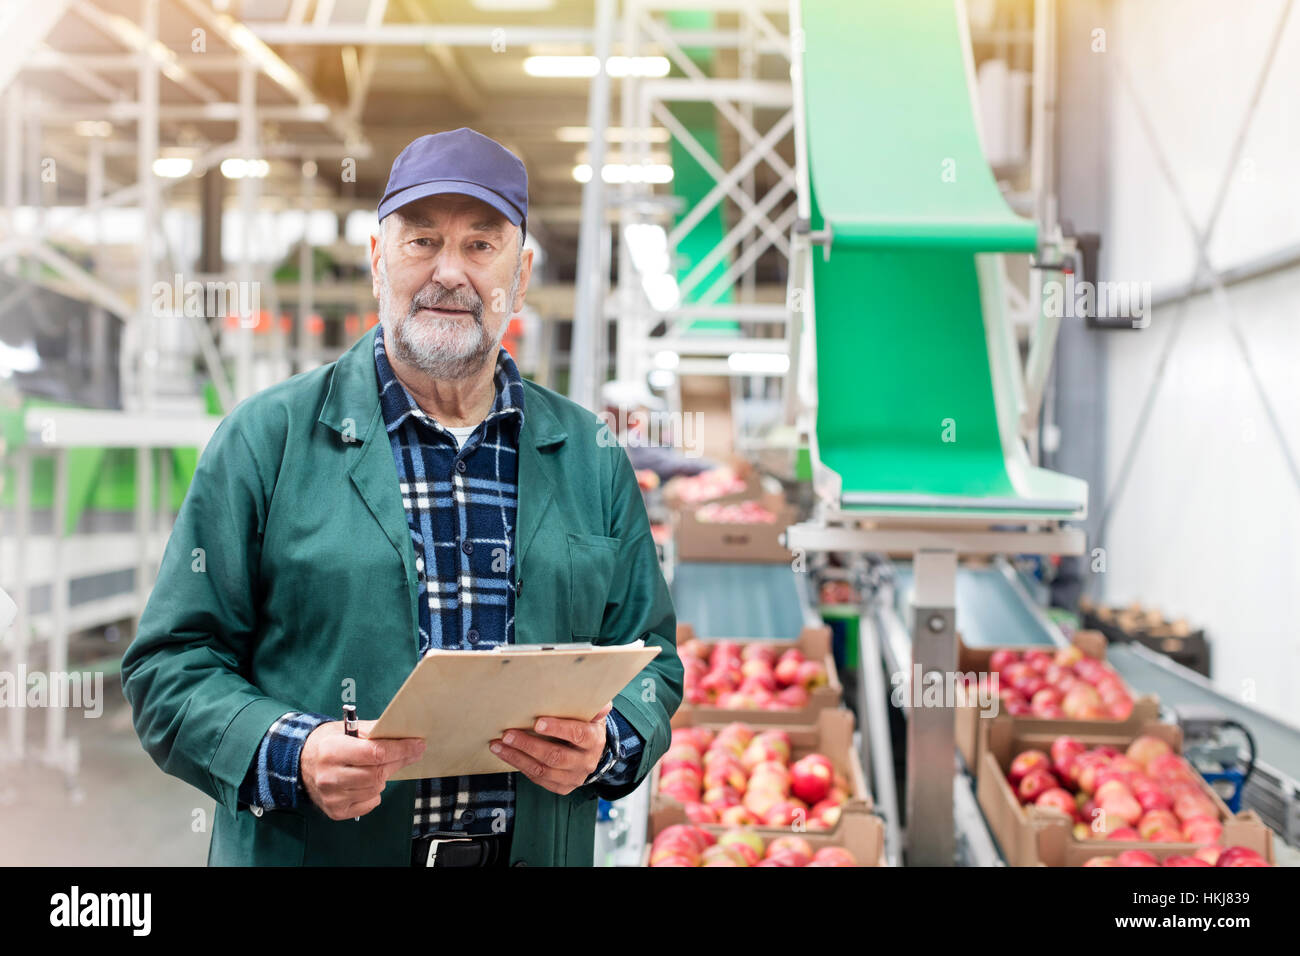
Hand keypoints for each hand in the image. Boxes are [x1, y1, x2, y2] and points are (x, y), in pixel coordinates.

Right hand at [300, 720, 425, 820]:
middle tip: (409, 753)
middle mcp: (328, 776)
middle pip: (377, 773)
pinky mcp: (336, 811)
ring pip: (375, 789)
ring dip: (383, 777)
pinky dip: (374, 793)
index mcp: (331, 750)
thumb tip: (406, 736)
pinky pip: (369, 803)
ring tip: (376, 767)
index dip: (400, 749)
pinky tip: (365, 782)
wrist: (302, 763)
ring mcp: (331, 796)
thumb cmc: (329, 743)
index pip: (374, 753)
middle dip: (397, 762)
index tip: (417, 745)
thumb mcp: (348, 729)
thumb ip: (375, 731)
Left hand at [489, 702, 613, 794]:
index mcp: (594, 740)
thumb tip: (604, 703)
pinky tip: (506, 755)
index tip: (537, 722)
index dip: (558, 729)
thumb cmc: (587, 726)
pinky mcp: (562, 787)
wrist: (592, 753)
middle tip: (508, 734)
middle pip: (555, 756)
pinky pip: (538, 779)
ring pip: (542, 770)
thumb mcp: (593, 714)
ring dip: (517, 757)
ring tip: (498, 745)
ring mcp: (573, 777)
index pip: (578, 734)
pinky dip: (520, 766)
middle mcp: (585, 762)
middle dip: (529, 745)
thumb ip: (594, 707)